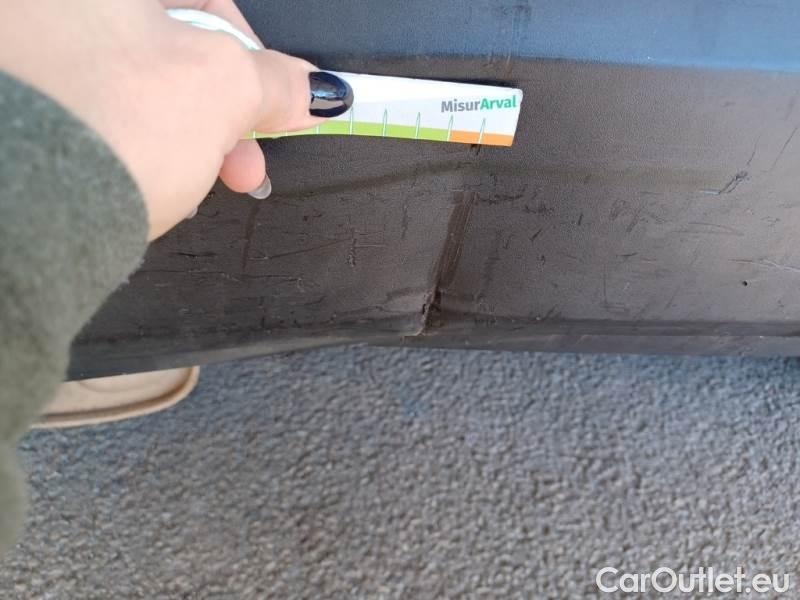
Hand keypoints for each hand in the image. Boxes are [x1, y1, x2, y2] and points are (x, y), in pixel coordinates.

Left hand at [0, 0, 334, 238]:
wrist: (27, 208)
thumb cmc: (110, 126)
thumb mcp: (221, 90)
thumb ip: (275, 81)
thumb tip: (317, 91)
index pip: (211, 4)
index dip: (254, 57)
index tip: (276, 105)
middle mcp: (60, 10)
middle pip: (171, 49)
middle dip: (220, 111)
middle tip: (244, 161)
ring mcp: (33, 54)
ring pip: (136, 87)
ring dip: (183, 135)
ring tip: (198, 185)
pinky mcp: (26, 107)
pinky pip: (99, 114)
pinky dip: (132, 144)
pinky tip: (145, 180)